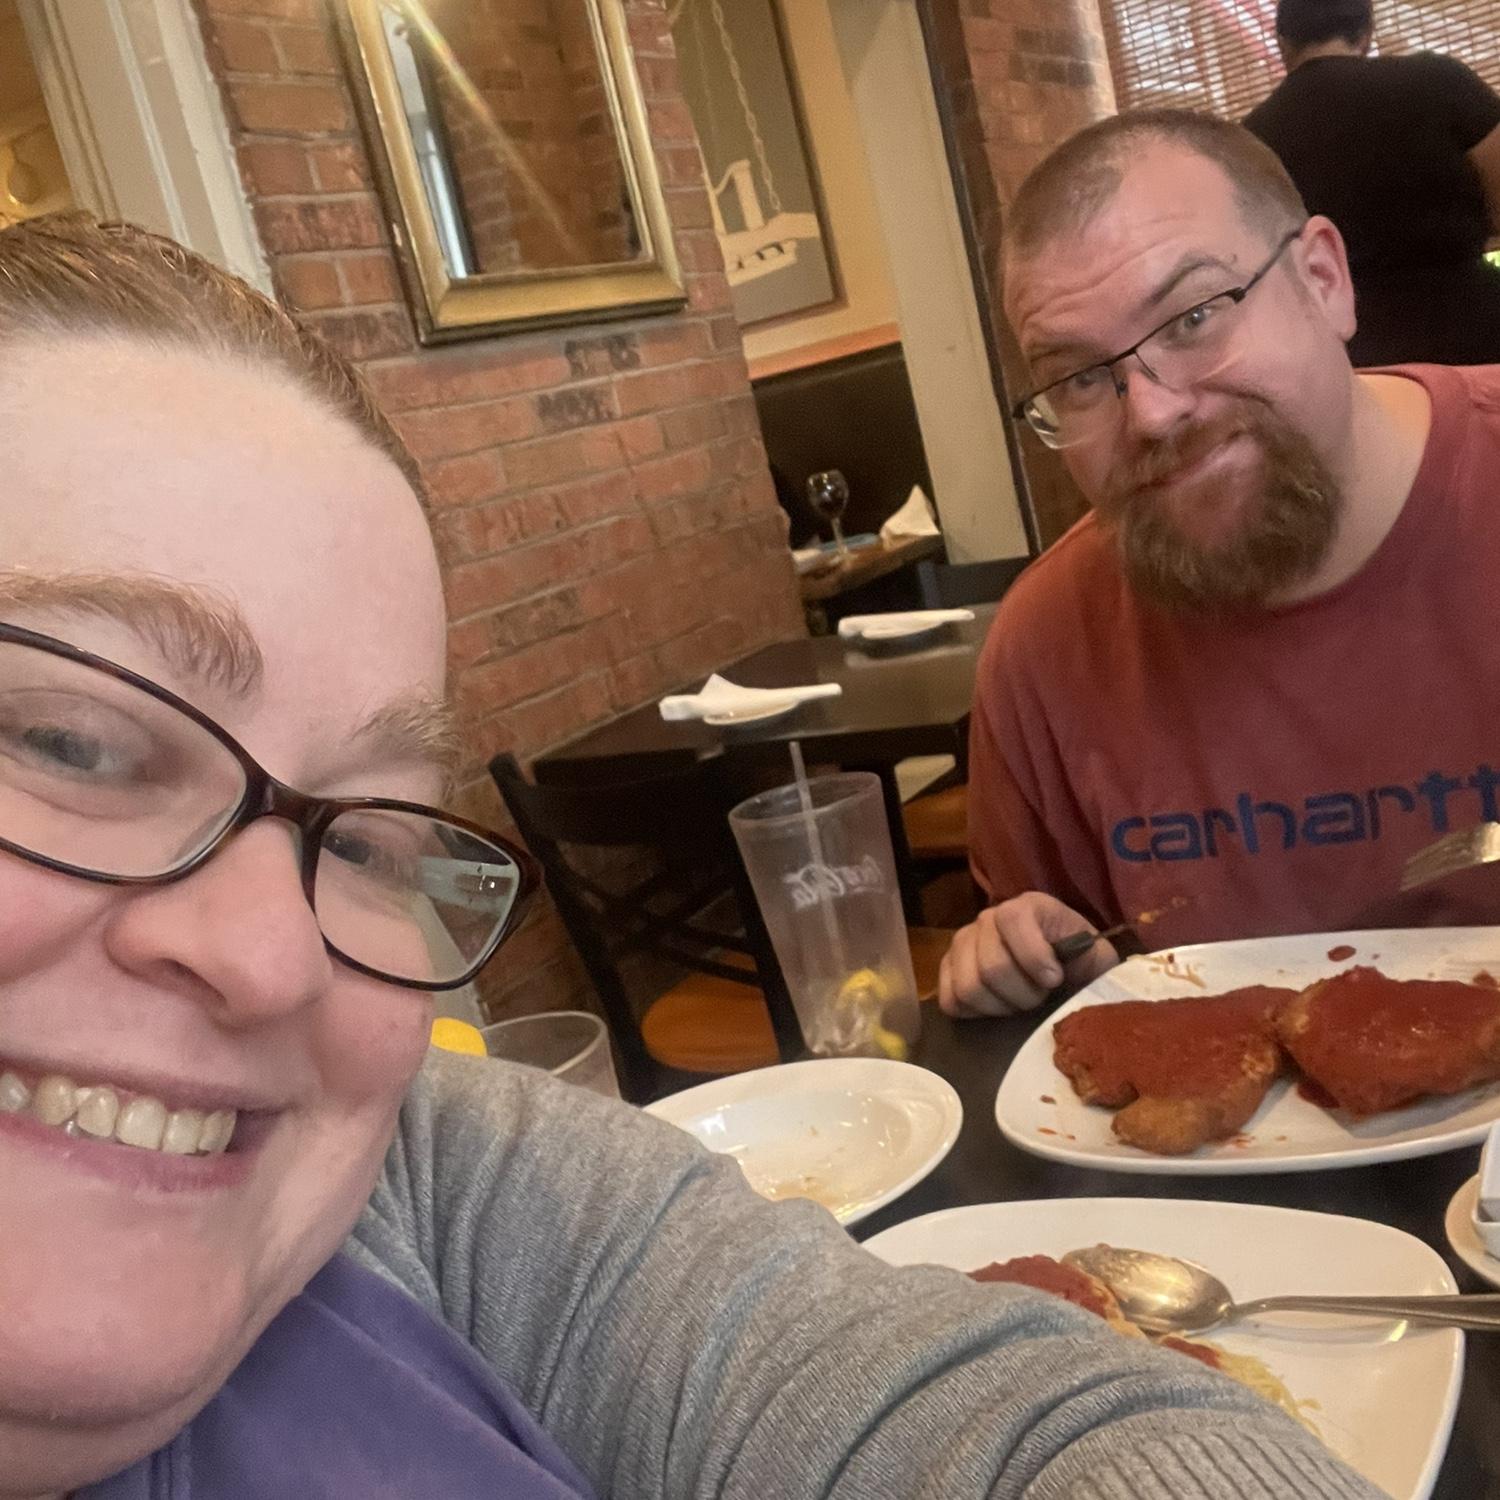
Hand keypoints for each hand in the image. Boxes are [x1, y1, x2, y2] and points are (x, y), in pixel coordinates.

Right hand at [938, 893, 1119, 1017]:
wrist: (1063, 970)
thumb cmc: (1080, 963)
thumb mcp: (1096, 956)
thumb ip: (1090, 958)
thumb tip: (1067, 973)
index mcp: (1027, 907)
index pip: (1013, 919)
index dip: (1033, 955)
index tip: (1054, 979)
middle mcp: (988, 918)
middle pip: (991, 966)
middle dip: (1022, 995)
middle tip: (1040, 999)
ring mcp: (963, 943)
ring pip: (968, 987)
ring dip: (1000, 1006)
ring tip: (1019, 1004)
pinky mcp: (949, 969)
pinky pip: (950, 999)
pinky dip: (975, 1013)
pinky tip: (997, 1007)